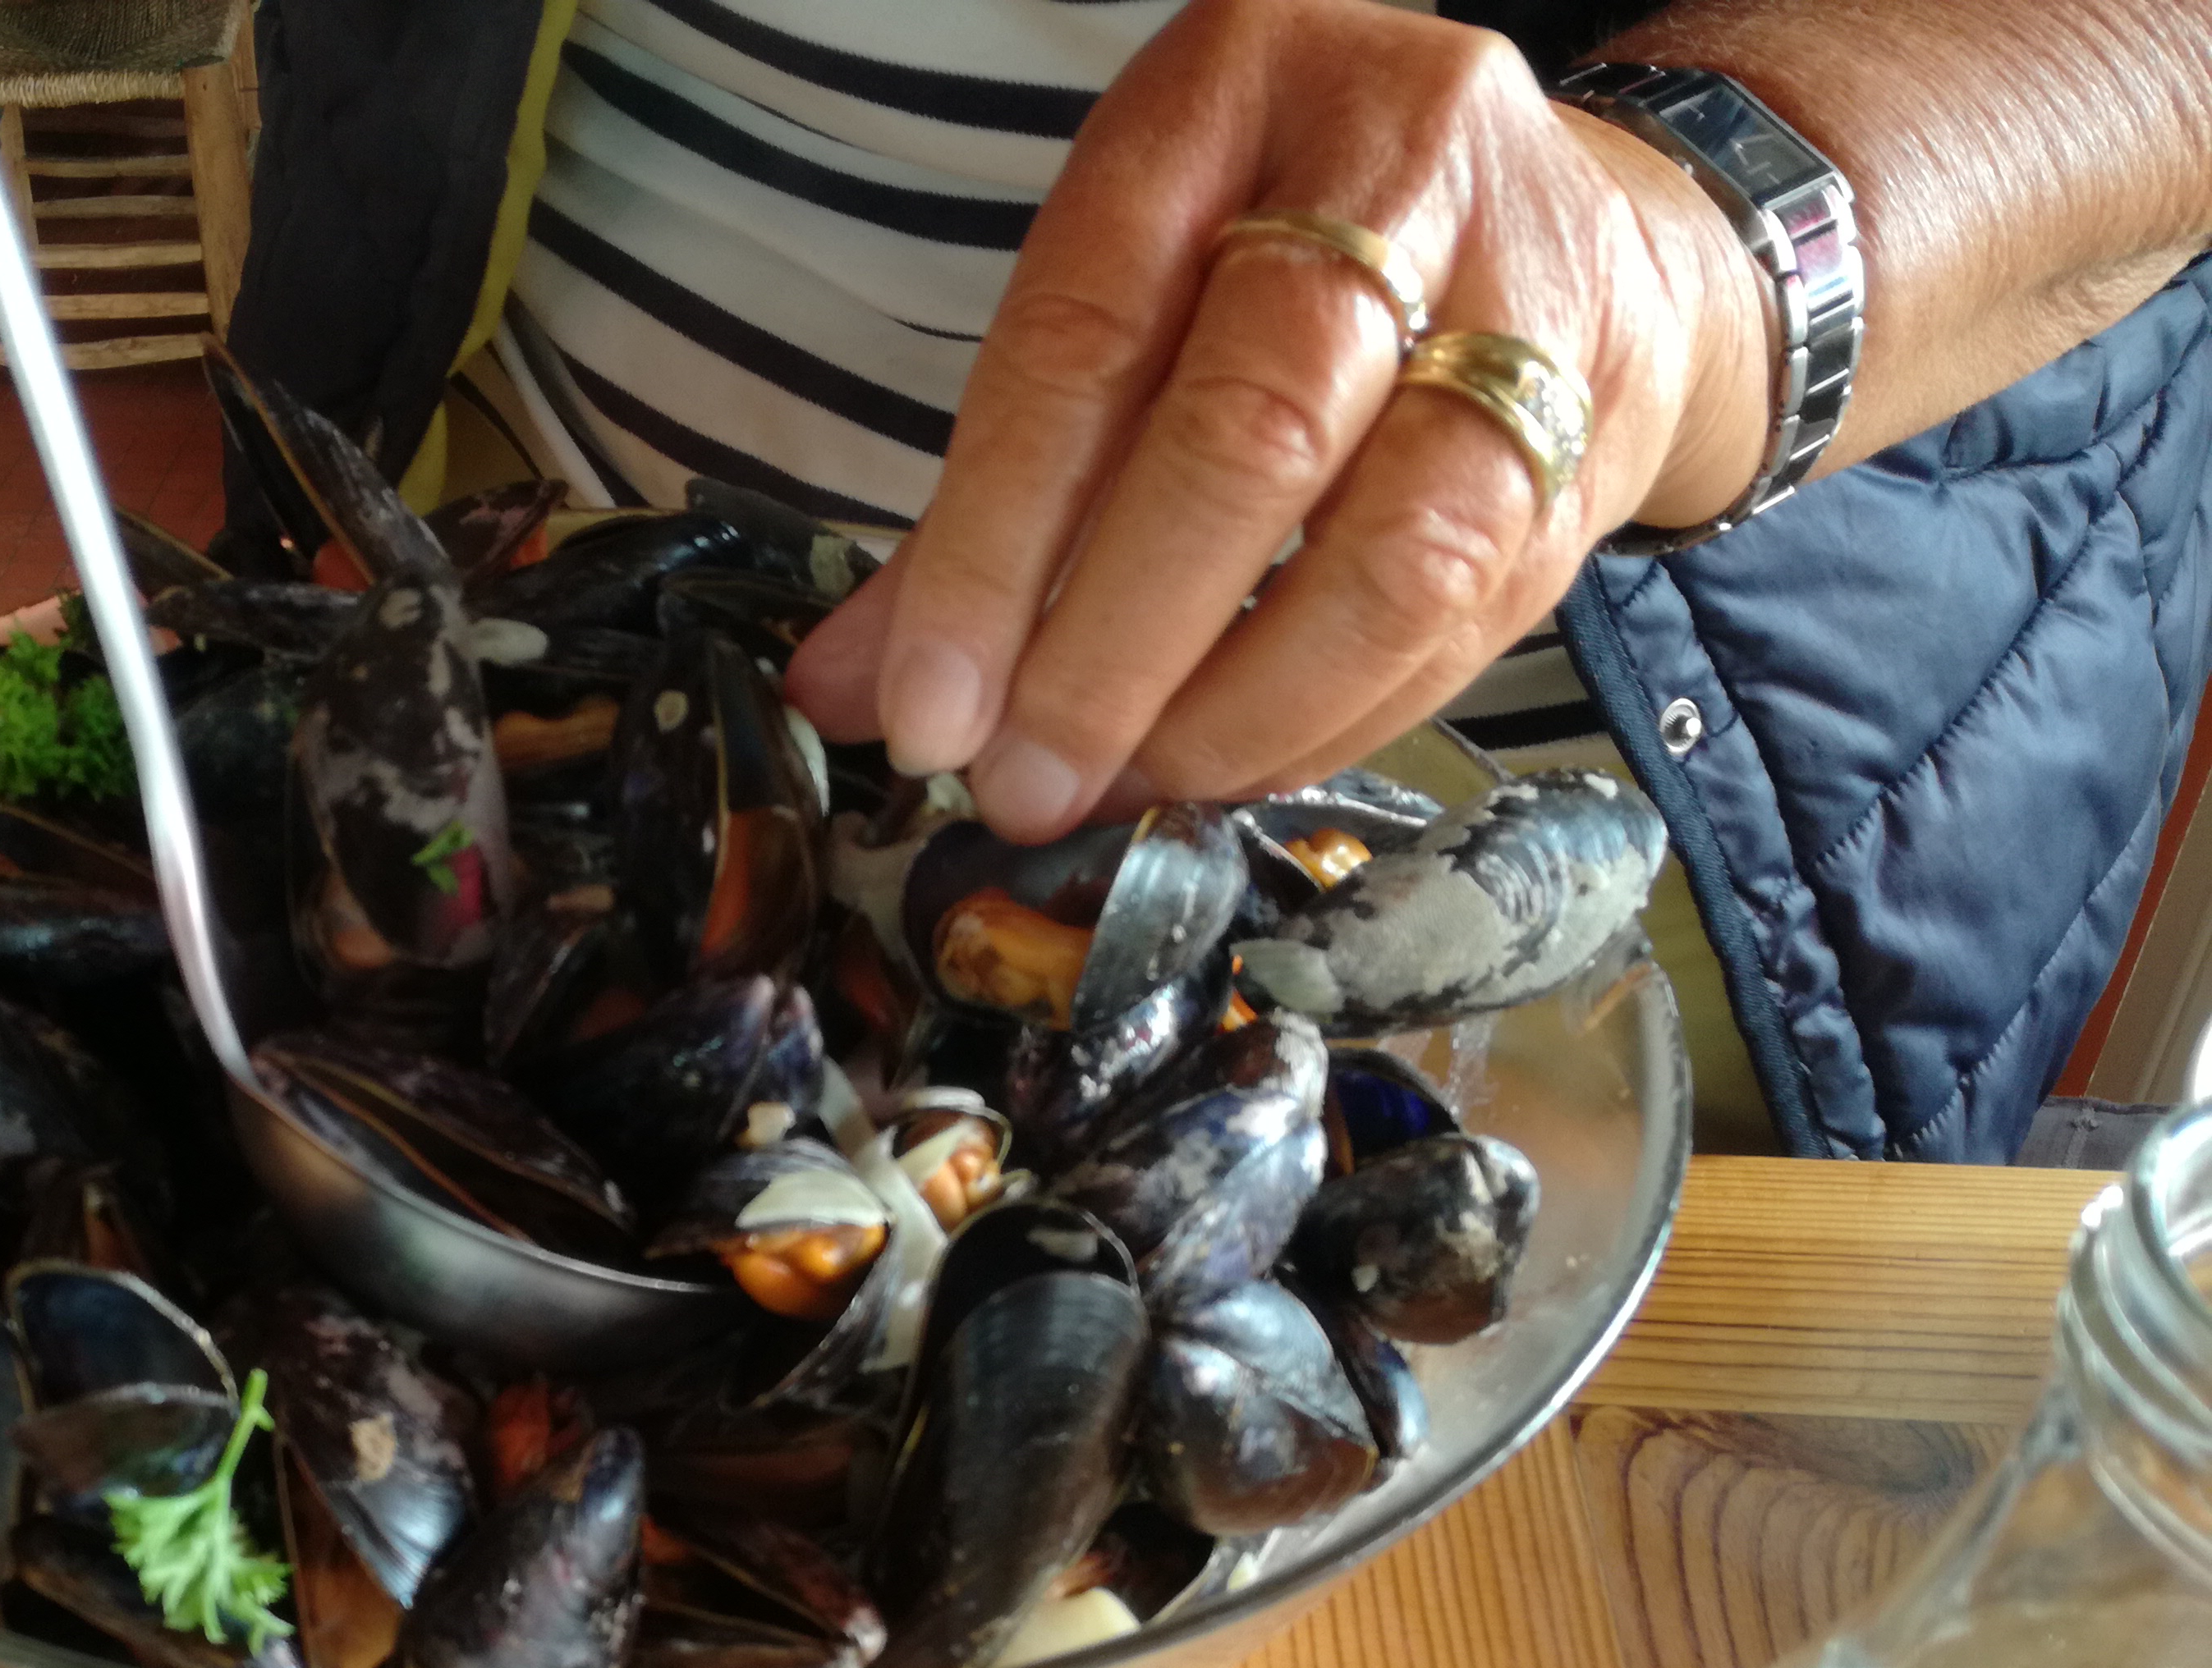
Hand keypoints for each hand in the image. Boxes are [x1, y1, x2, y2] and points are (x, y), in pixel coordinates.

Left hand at [788, 0, 1774, 836]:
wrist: (1584, 226)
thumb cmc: (1294, 256)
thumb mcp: (1129, 291)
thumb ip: (989, 488)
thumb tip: (852, 690)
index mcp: (1229, 92)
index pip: (1086, 335)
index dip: (993, 547)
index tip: (929, 710)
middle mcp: (1399, 167)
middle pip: (1255, 430)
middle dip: (1116, 646)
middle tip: (1024, 781)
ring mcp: (1530, 296)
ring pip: (1394, 546)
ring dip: (1236, 709)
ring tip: (1126, 788)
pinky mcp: (1603, 436)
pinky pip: (1466, 623)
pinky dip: (1329, 723)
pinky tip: (1233, 768)